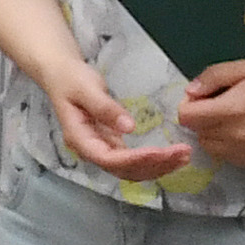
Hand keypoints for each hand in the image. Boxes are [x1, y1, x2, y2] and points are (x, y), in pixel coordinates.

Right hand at [31, 54, 195, 183]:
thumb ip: (105, 108)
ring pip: (130, 169)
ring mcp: (101, 149)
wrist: (61, 74)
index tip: (159, 152)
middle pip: (123, 170)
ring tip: (183, 157)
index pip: (108, 159)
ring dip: (157, 167)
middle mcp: (91, 150)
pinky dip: (153, 161)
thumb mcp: (86, 88)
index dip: (134, 160)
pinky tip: (170, 156)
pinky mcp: (111, 144)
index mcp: (80, 139)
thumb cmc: (70, 79)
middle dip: (154, 166)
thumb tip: (129, 127)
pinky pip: (133, 160)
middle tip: (182, 154)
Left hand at [173, 58, 244, 173]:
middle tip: (221, 103)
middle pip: (197, 132)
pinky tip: (244, 129)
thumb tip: (190, 92)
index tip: (201, 96)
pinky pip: (228, 156)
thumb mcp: (243, 67)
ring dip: (213, 133)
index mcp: (231, 110)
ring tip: (233, 117)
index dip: (188, 104)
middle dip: (202, 117)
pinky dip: (228, 144)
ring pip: (210, 147)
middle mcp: (236, 136)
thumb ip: (211, 78)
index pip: (187, 117)